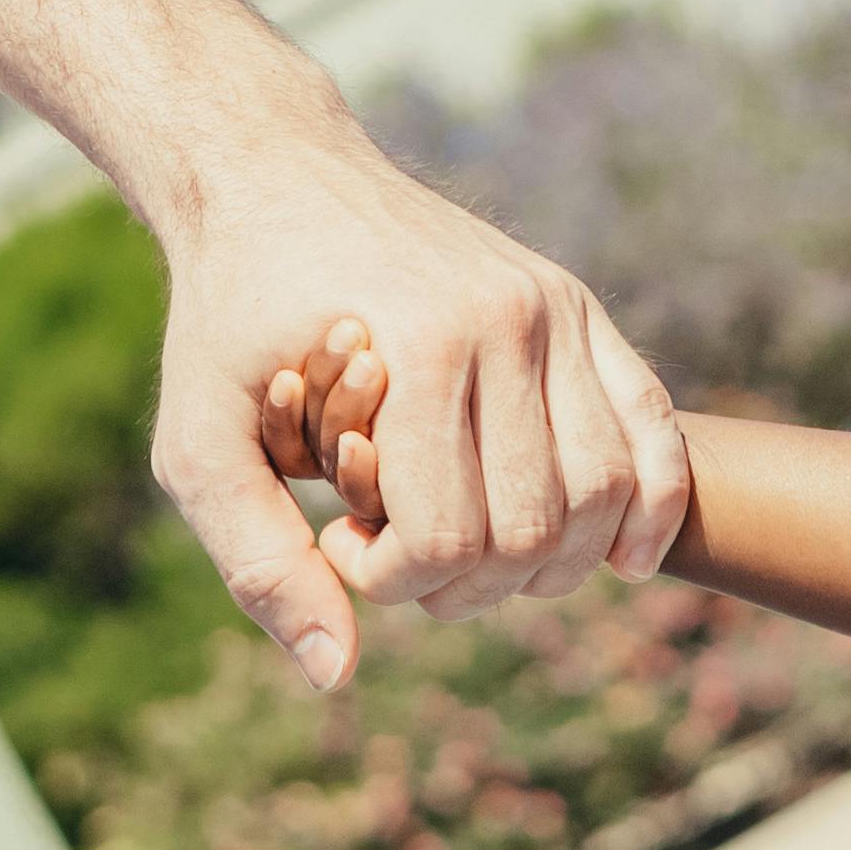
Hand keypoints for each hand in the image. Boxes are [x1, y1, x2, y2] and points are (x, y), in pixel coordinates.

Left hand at [153, 138, 685, 680]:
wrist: (274, 177)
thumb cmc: (227, 323)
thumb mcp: (198, 442)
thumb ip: (257, 561)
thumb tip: (338, 672)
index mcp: (416, 348)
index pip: (450, 540)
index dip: (392, 580)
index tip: (338, 540)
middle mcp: (506, 322)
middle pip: (534, 532)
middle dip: (463, 580)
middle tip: (394, 548)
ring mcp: (554, 309)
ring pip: (602, 496)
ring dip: (542, 563)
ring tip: (462, 539)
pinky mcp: (578, 308)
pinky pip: (652, 430)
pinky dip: (649, 509)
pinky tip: (622, 561)